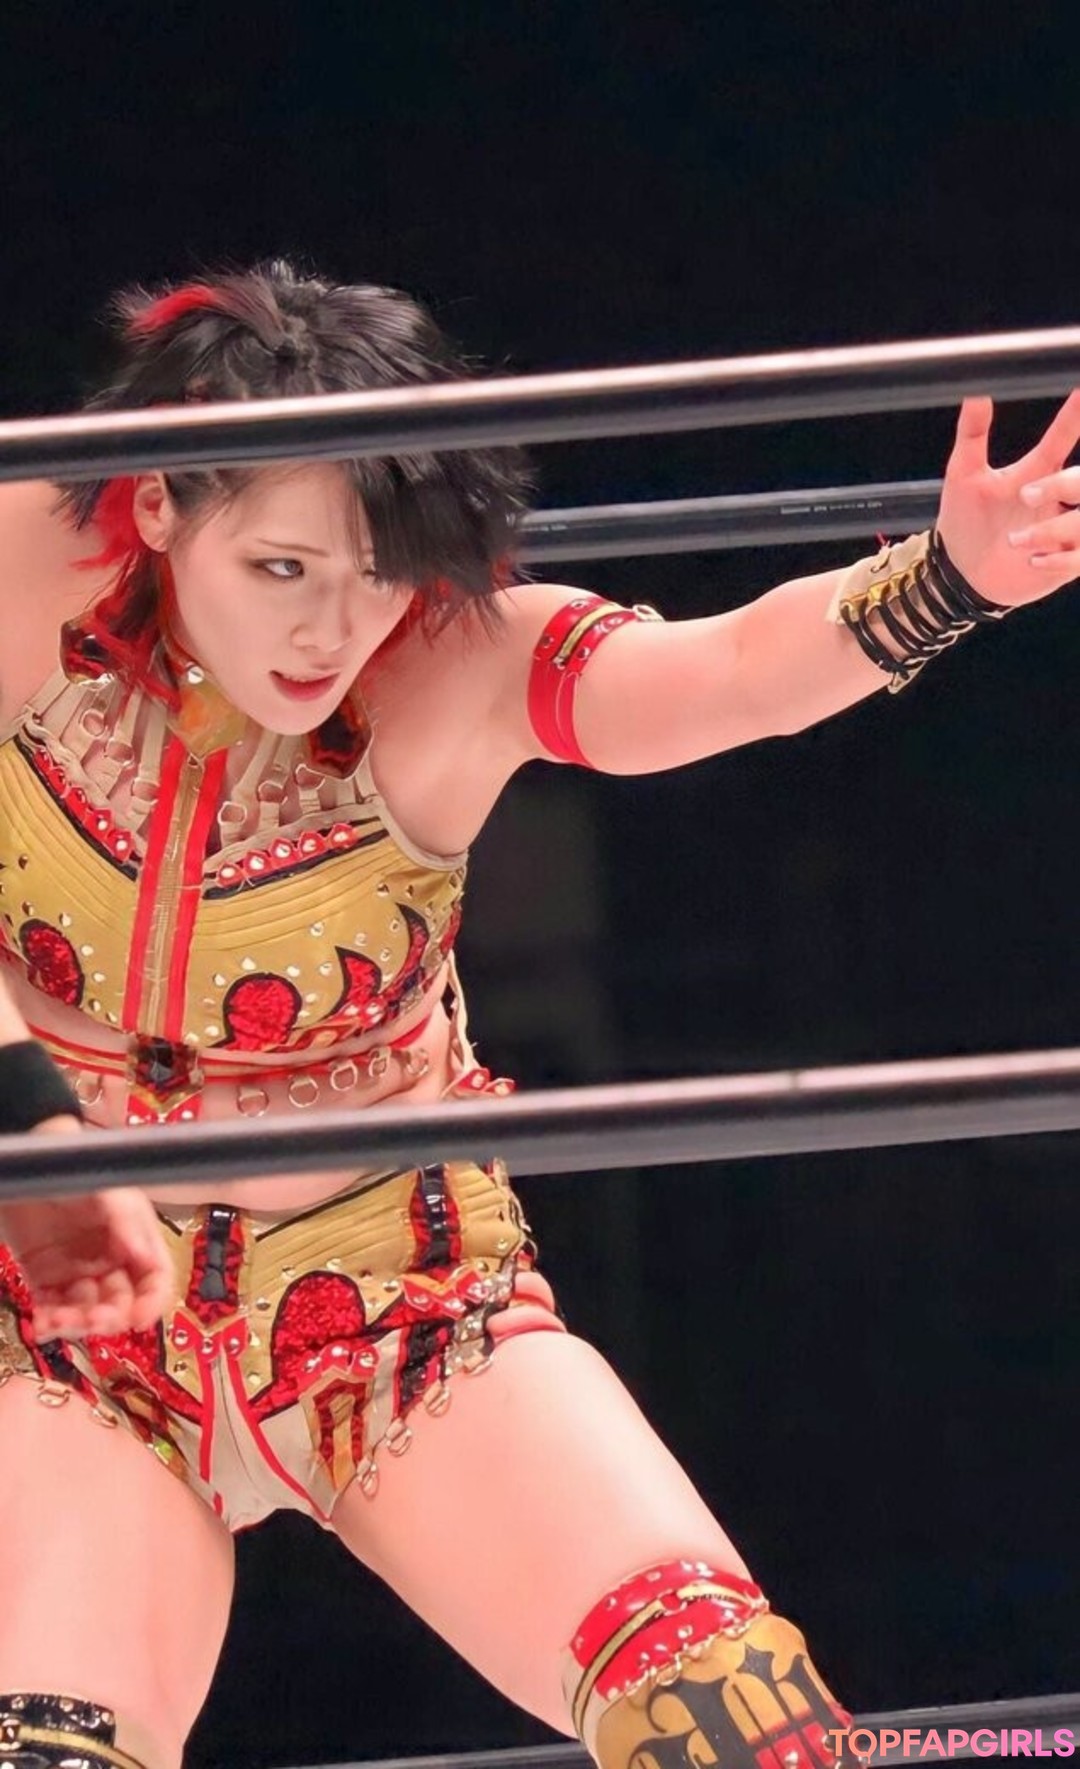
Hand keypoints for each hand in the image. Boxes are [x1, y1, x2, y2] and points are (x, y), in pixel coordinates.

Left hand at [0, 1138, 173, 1339]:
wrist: (30, 1160)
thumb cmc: (77, 1165)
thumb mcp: (110, 1189)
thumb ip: (127, 1219)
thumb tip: (145, 1256)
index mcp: (135, 1238)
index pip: (155, 1277)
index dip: (152, 1301)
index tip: (139, 1319)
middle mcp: (111, 1259)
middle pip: (121, 1302)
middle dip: (110, 1317)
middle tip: (95, 1320)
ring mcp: (77, 1271)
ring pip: (86, 1310)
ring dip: (76, 1323)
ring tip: (58, 1320)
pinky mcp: (44, 1277)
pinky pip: (52, 1307)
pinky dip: (49, 1321)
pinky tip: (43, 1325)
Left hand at [936, 390, 1079, 606]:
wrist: (959, 569)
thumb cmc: (966, 518)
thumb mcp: (963, 475)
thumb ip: (972, 435)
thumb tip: (975, 394)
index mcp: (1039, 471)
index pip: (1062, 439)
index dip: (1073, 417)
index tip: (1079, 392)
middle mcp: (1058, 499)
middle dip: (1062, 484)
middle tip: (1024, 494)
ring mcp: (1064, 531)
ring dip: (1054, 529)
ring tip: (1014, 541)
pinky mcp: (1064, 562)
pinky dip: (1059, 560)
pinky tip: (1033, 561)